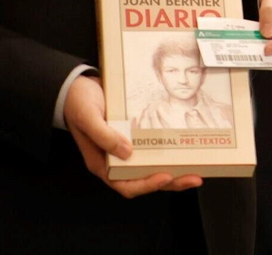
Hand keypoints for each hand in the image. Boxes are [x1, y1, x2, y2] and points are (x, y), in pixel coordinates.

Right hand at [63, 75, 202, 197]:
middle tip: (194, 178)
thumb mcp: (87, 117)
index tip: (165, 176)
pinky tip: (183, 147)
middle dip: (169, 182)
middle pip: (144, 179)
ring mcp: (125, 148)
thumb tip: (127, 152)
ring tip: (195, 170)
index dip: (146, 185)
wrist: (76, 86)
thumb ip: (103, 135)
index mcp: (101, 163)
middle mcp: (115, 160)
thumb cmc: (77, 103)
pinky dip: (167, 151)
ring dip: (173, 170)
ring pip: (151, 166)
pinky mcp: (133, 136)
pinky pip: (152, 148)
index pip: (125, 184)